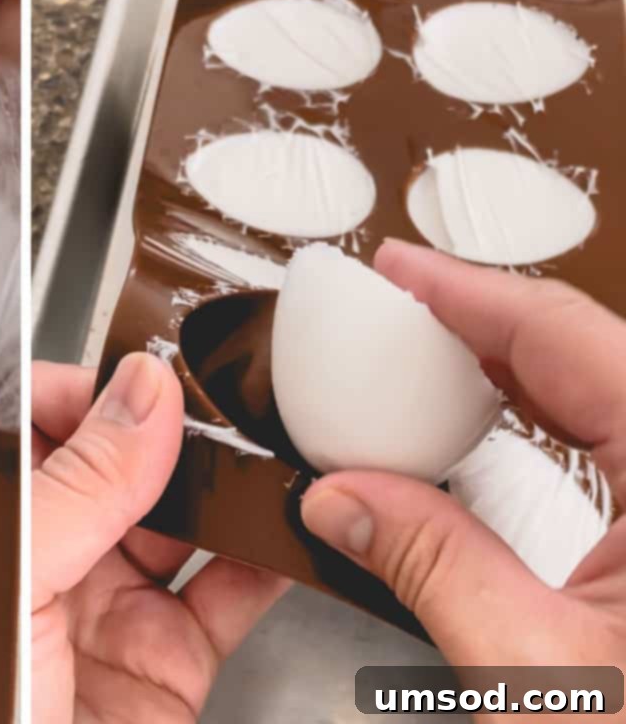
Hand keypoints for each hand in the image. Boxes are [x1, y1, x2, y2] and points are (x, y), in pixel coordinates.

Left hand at [32, 355, 289, 722]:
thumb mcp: (13, 585)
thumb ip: (81, 486)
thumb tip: (140, 393)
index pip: (45, 429)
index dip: (95, 392)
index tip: (149, 373)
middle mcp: (48, 564)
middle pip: (125, 470)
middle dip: (178, 437)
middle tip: (227, 406)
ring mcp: (109, 613)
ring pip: (184, 525)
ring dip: (230, 492)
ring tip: (268, 455)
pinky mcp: (167, 665)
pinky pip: (228, 598)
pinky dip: (269, 564)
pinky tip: (286, 531)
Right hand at [300, 239, 625, 717]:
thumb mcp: (536, 672)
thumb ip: (430, 569)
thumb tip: (343, 499)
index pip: (571, 341)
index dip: (474, 293)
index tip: (401, 270)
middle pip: (589, 351)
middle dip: (483, 320)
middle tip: (397, 304)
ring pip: (602, 388)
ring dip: (509, 364)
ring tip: (427, 350)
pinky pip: (611, 435)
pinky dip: (539, 415)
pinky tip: (488, 417)